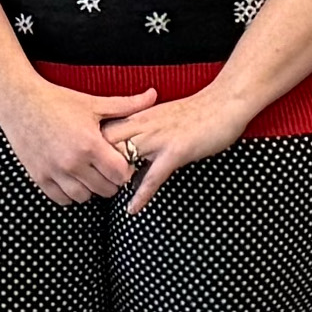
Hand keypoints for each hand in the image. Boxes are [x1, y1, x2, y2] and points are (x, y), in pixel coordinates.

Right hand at [0, 77, 161, 204]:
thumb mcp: (93, 103)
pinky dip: (70, 194)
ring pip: (84, 197)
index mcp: (90, 144)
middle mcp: (73, 162)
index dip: (125, 171)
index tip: (122, 163)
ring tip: (90, 174)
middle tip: (107, 169)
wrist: (19, 101)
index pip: (120, 174)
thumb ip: (126, 105)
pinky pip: (61, 199)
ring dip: (90, 189)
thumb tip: (154, 95)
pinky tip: (72, 179)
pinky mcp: (39, 177)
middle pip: (105, 189)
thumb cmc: (57, 100)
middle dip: (111, 182)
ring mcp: (55, 172)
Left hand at [102, 90, 253, 211]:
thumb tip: (133, 146)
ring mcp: (159, 139)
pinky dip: (141, 195)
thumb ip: (145, 128)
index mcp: (139, 115)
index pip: (104, 129)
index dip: (92, 146)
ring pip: (124, 159)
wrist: (225, 103)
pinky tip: (133, 208)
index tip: (87, 161)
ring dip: (114, 179)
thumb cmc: (198, 111)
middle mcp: (144, 125)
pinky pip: (152, 177)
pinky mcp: (175, 151)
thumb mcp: (163, 116)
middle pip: (106, 144)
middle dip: (96, 163)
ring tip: (106, 195)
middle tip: (93, 181)